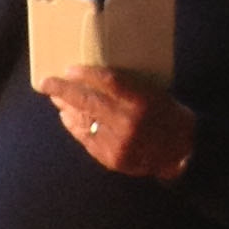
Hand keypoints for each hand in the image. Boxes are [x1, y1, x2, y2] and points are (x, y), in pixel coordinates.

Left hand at [40, 66, 196, 180]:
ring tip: (55, 97)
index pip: (109, 82)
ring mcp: (117, 143)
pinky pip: (86, 139)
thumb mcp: (155, 93)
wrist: (181, 152)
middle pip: (89, 102)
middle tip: (47, 82)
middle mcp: (128, 122)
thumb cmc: (169, 116)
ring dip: (66, 108)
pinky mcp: (110, 158)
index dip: (86, 74)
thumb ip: (128, 87)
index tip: (69, 69)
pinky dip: (74, 126)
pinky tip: (66, 116)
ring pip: (83, 121)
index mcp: (142, 101)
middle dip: (64, 91)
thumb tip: (95, 76)